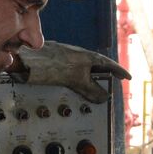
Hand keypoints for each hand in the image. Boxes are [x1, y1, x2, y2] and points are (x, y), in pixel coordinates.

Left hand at [9, 41, 130, 102]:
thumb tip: (103, 97)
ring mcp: (67, 60)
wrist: (25, 60)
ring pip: (85, 73)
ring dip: (91, 83)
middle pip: (96, 68)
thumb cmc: (49, 64)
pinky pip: (74, 76)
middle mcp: (77, 56)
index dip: (118, 71)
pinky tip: (76, 91)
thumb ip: (90, 88)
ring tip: (94, 94)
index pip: (107, 64)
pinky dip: (79, 84)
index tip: (127, 78)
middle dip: (105, 77)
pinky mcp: (57, 66)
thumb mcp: (75, 79)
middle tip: (113, 87)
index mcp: (86, 56)